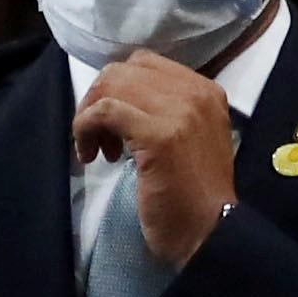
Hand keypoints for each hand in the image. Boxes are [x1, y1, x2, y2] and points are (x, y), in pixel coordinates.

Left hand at [76, 50, 241, 266]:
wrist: (211, 231)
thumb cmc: (194, 194)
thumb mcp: (190, 138)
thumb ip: (165, 111)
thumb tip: (118, 99)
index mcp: (205, 91)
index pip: (145, 64)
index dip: (117, 88)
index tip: (111, 122)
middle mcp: (196, 93)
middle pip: (124, 71)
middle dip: (99, 99)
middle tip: (98, 137)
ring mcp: (179, 112)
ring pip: (112, 86)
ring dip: (91, 116)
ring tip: (97, 150)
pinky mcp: (159, 135)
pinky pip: (105, 112)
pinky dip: (86, 128)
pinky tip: (90, 155)